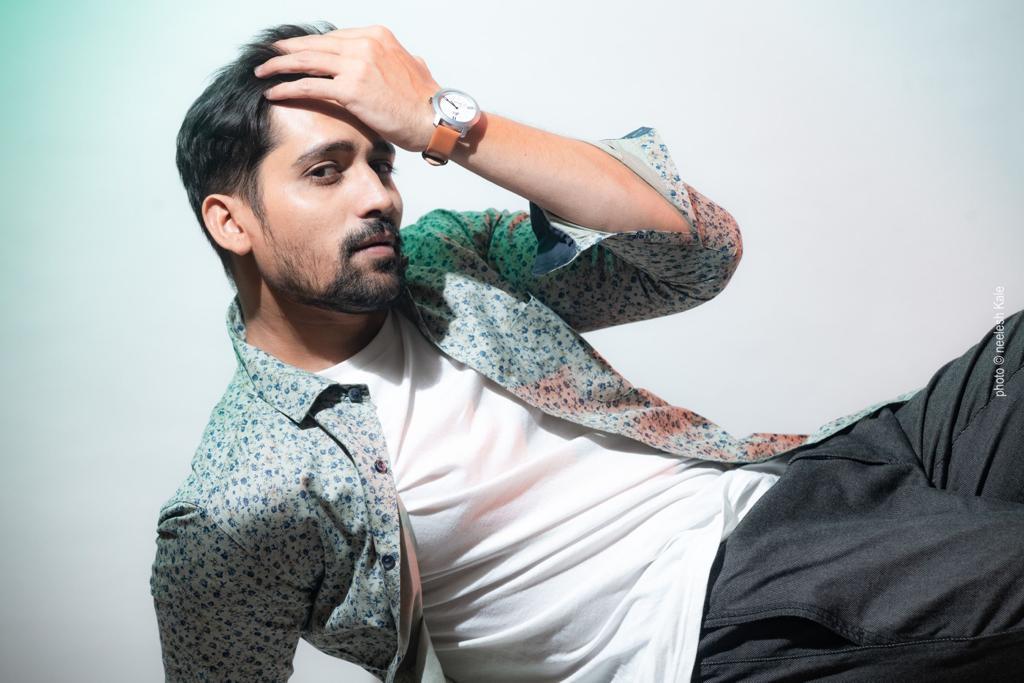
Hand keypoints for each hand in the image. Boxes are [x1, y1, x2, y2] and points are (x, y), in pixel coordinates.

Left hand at [253, 24, 440, 152]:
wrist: (435, 118)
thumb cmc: (426, 101)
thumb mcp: (413, 66)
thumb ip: (400, 59)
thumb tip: (404, 59)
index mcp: (377, 36)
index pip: (333, 38)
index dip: (309, 46)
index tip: (293, 52)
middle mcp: (364, 44)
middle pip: (314, 45)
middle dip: (287, 50)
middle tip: (268, 57)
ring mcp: (356, 65)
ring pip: (306, 61)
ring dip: (279, 66)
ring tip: (261, 72)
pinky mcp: (350, 89)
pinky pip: (309, 85)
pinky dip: (287, 88)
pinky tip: (273, 93)